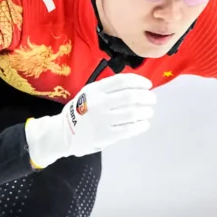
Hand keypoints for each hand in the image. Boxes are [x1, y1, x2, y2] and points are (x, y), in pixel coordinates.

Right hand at [25, 74, 155, 168]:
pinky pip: (129, 129)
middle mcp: (99, 103)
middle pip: (131, 96)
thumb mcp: (89, 93)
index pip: (122, 81)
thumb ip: (108, 89)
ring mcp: (102, 120)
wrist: (64, 133)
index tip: (148, 85)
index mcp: (95, 90)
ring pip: (133, 113)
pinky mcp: (106, 135)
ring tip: (148, 112)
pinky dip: (141, 125)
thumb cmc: (81, 111)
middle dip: (146, 96)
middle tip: (152, 99)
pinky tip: (143, 124)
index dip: (139, 81)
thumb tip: (137, 86)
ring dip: (146, 111)